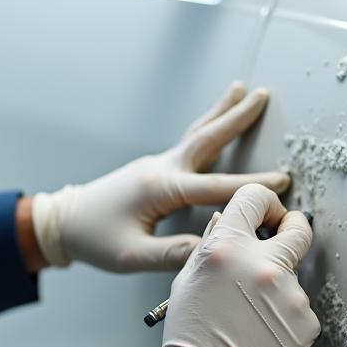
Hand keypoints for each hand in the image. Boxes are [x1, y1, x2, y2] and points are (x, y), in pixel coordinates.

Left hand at [30, 84, 289, 272]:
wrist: (64, 222)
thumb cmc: (96, 240)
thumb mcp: (131, 256)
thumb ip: (172, 255)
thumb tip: (214, 249)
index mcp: (161, 189)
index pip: (215, 188)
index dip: (250, 187)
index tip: (283, 182)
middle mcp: (162, 168)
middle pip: (207, 138)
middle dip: (237, 119)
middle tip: (263, 96)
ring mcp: (158, 164)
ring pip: (198, 133)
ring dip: (222, 113)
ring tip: (243, 90)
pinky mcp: (155, 169)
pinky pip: (190, 143)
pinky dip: (207, 128)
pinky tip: (216, 122)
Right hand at [139, 184, 319, 346]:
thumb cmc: (192, 338)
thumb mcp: (187, 281)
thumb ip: (211, 246)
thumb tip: (230, 222)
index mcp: (225, 249)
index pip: (255, 196)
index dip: (263, 202)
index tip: (265, 214)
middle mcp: (261, 265)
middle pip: (298, 227)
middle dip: (292, 228)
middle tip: (283, 238)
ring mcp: (289, 295)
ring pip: (292, 277)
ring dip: (277, 289)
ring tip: (251, 318)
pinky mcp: (306, 321)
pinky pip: (298, 308)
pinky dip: (285, 318)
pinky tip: (263, 334)